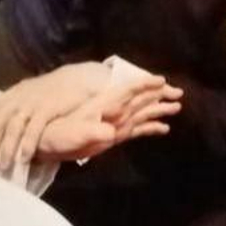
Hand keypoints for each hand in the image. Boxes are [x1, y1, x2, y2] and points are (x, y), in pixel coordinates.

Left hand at [0, 62, 111, 166]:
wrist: (78, 78)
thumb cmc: (55, 88)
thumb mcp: (33, 91)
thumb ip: (19, 102)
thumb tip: (5, 120)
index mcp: (15, 92)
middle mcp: (20, 97)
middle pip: (0, 121)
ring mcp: (33, 103)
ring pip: (14, 127)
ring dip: (7, 147)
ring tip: (3, 164)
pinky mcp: (47, 109)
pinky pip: (34, 129)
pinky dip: (27, 144)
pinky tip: (24, 157)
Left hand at [38, 76, 182, 161]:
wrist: (46, 144)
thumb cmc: (57, 135)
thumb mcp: (72, 134)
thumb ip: (91, 132)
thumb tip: (111, 132)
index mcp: (103, 105)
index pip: (127, 91)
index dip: (143, 85)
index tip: (161, 81)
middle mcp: (112, 111)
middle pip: (140, 99)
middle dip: (159, 95)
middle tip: (179, 93)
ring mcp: (114, 122)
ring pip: (141, 113)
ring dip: (158, 109)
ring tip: (177, 107)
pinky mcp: (113, 135)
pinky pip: (137, 129)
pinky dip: (150, 128)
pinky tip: (163, 129)